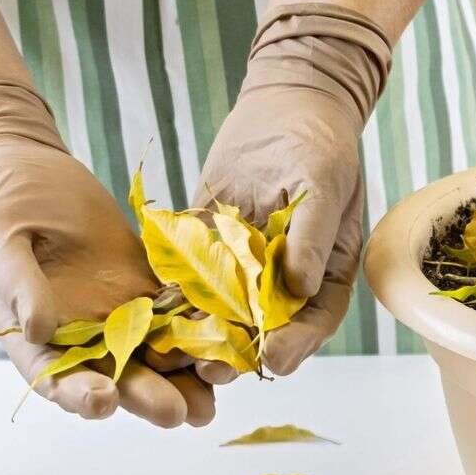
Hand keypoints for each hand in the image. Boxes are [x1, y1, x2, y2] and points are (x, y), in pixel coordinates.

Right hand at [0, 81, 214, 426]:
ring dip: (185, 373)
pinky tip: (229, 333)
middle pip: (117, 375)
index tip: (103, 403)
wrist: (24, 164)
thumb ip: (18, 284)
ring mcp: (117, 310)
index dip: (78, 395)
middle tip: (177, 412)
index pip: (56, 377)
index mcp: (34, 336)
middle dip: (148, 395)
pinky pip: (178, 306)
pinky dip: (202, 320)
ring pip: (156, 350)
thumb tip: (38, 327)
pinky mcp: (145, 281)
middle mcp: (81, 334)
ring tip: (213, 391)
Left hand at [193, 5, 392, 381]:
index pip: (313, 321)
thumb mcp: (323, 184)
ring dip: (199, 334)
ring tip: (177, 353)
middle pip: (262, 327)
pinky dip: (172, 295)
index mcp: (324, 273)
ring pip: (221, 310)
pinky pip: (189, 276)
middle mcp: (283, 279)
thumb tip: (298, 287)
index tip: (271, 361)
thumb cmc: (319, 143)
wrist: (286, 103)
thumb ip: (310, 237)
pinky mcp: (208, 244)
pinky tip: (151, 310)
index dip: (294, 345)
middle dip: (237, 352)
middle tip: (212, 371)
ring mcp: (243, 265)